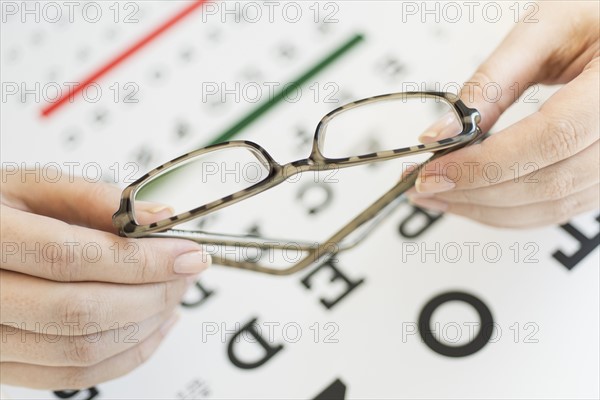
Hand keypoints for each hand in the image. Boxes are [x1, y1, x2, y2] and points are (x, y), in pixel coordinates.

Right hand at [0, 169, 210, 389]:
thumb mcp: (35, 186)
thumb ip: (98, 198)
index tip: (188, 253)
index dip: (141, 260)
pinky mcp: (6, 366)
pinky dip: (128, 355)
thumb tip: (161, 218)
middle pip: (80, 312)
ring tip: (174, 293)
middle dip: (152, 293)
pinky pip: (74, 377)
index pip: (72, 257)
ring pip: (81, 352)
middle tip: (187, 270)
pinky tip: (154, 325)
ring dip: (146, 326)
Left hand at [408, 1, 598, 227]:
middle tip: (422, 186)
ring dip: (485, 209)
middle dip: (473, 192)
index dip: (484, 164)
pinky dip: (508, 210)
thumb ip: (490, 84)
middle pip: (547, 183)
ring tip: (438, 195)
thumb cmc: (597, 20)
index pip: (549, 138)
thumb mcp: (545, 33)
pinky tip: (472, 198)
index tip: (433, 171)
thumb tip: (440, 134)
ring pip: (551, 206)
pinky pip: (557, 208)